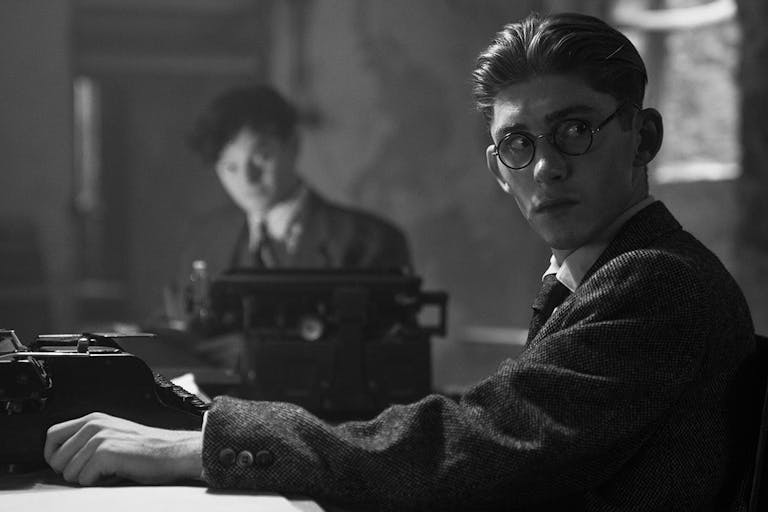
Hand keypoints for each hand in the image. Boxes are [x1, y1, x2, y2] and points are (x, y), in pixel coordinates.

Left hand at [45, 412, 202, 485]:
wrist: (172, 452)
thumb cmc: (146, 449)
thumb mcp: (113, 434)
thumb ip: (88, 439)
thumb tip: (62, 459)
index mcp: (93, 419)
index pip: (52, 435)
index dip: (55, 455)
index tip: (69, 464)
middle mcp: (94, 425)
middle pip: (56, 458)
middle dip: (71, 471)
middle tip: (94, 470)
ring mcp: (99, 438)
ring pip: (69, 472)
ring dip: (87, 478)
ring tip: (108, 470)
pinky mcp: (106, 453)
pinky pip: (84, 479)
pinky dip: (98, 482)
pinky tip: (115, 473)